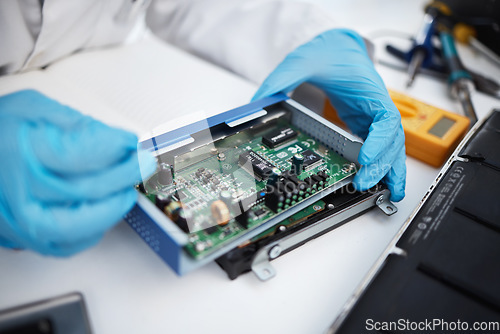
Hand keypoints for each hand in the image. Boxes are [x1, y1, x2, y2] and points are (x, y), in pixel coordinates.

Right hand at [0, 90, 155, 255]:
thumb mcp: (32, 108)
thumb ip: (77, 125)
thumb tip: (118, 141)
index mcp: (18, 150)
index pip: (77, 153)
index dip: (113, 147)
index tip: (131, 141)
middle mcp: (15, 189)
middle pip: (82, 190)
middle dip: (122, 176)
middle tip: (142, 164)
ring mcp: (14, 218)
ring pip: (73, 228)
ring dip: (110, 209)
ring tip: (125, 191)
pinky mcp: (18, 235)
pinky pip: (61, 245)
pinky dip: (89, 233)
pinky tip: (102, 213)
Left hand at [253, 29, 405, 200]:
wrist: (339, 45)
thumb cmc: (330, 51)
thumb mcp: (302, 61)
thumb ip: (281, 80)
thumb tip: (258, 105)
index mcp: (368, 90)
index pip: (385, 119)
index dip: (379, 140)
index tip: (365, 157)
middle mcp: (375, 106)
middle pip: (390, 140)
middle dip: (381, 165)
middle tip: (364, 183)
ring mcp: (371, 116)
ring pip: (390, 146)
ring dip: (390, 170)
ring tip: (390, 194)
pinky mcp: (364, 123)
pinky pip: (378, 146)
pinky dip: (382, 164)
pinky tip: (378, 180)